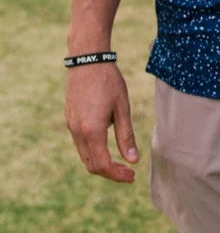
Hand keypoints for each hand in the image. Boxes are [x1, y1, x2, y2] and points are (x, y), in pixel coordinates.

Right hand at [65, 63, 138, 182]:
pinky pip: (80, 143)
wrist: (88, 60)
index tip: (132, 176)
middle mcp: (77, 132)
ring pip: (85, 155)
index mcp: (91, 130)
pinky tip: (108, 143)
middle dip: (110, 172)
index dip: (117, 174)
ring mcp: (70, 126)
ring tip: (121, 161)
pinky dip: (94, 150)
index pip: (102, 165)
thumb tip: (133, 160)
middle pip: (91, 164)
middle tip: (129, 172)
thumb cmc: (109, 81)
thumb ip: (126, 135)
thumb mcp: (122, 107)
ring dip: (101, 162)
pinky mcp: (69, 119)